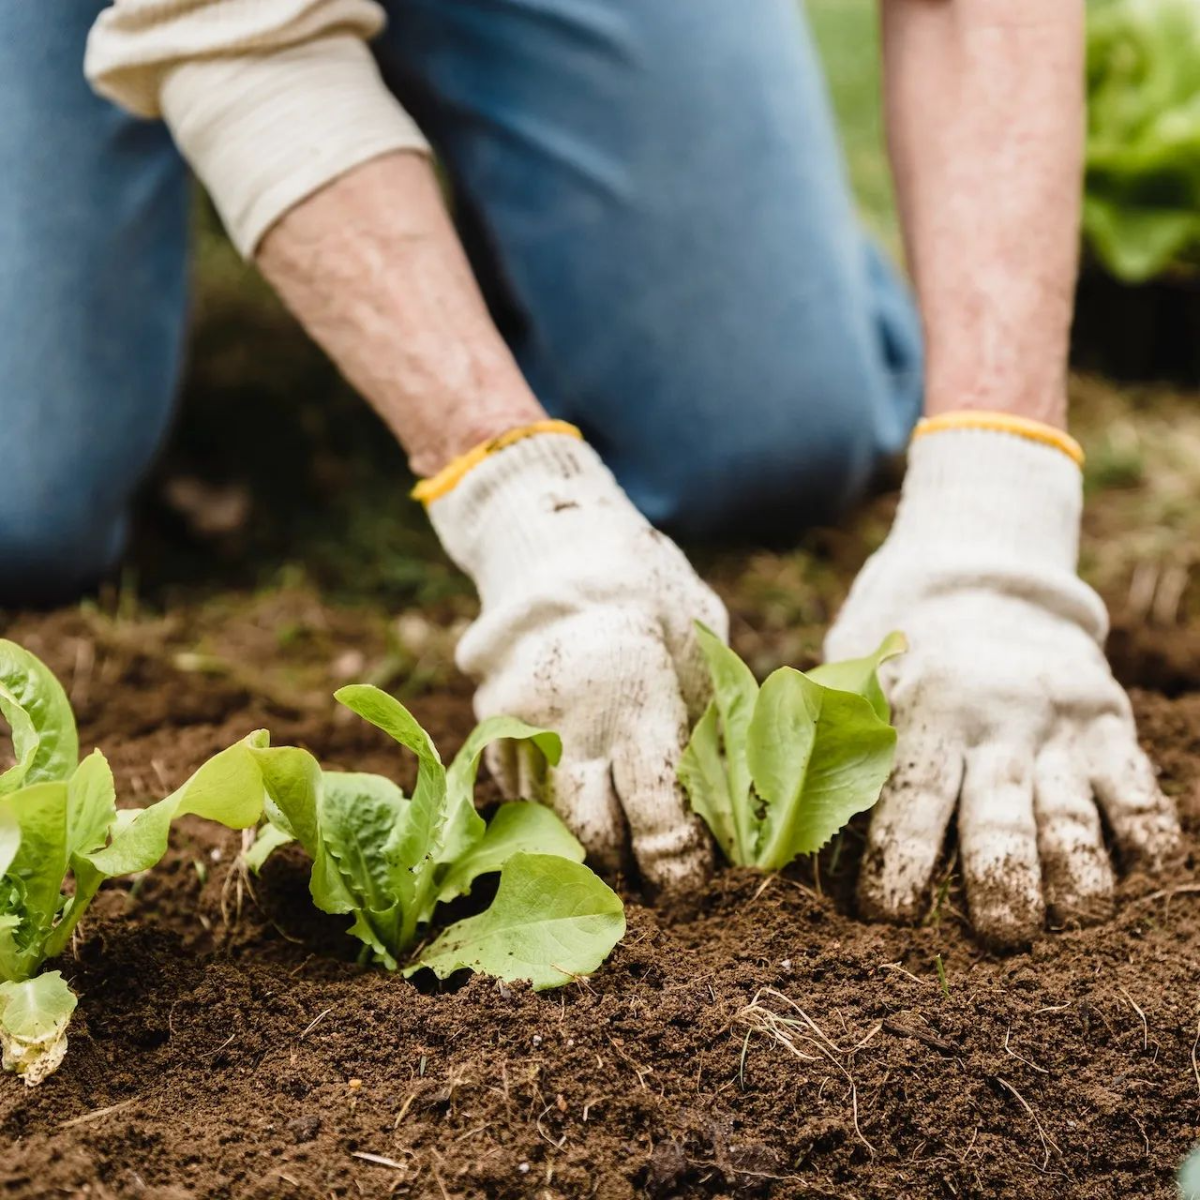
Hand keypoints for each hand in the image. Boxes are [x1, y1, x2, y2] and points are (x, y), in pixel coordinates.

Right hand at [427, 431, 723, 897]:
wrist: (556, 544)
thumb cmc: (647, 591)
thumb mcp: (698, 643)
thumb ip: (705, 720)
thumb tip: (725, 800)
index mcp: (635, 698)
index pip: (657, 815)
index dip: (677, 862)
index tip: (693, 878)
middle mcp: (570, 721)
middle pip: (592, 835)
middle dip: (627, 867)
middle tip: (653, 871)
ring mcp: (519, 723)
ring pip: (548, 821)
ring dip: (584, 843)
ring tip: (618, 843)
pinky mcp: (488, 722)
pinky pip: (518, 791)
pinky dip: (550, 806)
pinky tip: (578, 794)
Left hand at [826, 428, 1180, 945]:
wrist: (983, 573)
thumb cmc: (897, 647)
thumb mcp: (851, 674)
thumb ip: (819, 740)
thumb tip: (766, 826)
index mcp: (920, 710)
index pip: (908, 797)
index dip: (897, 862)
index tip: (885, 915)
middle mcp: (992, 721)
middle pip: (997, 816)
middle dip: (999, 884)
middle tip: (999, 936)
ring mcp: (1056, 725)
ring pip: (1071, 813)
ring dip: (1074, 875)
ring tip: (1070, 916)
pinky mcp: (1108, 723)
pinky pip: (1138, 789)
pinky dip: (1142, 834)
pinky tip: (1133, 868)